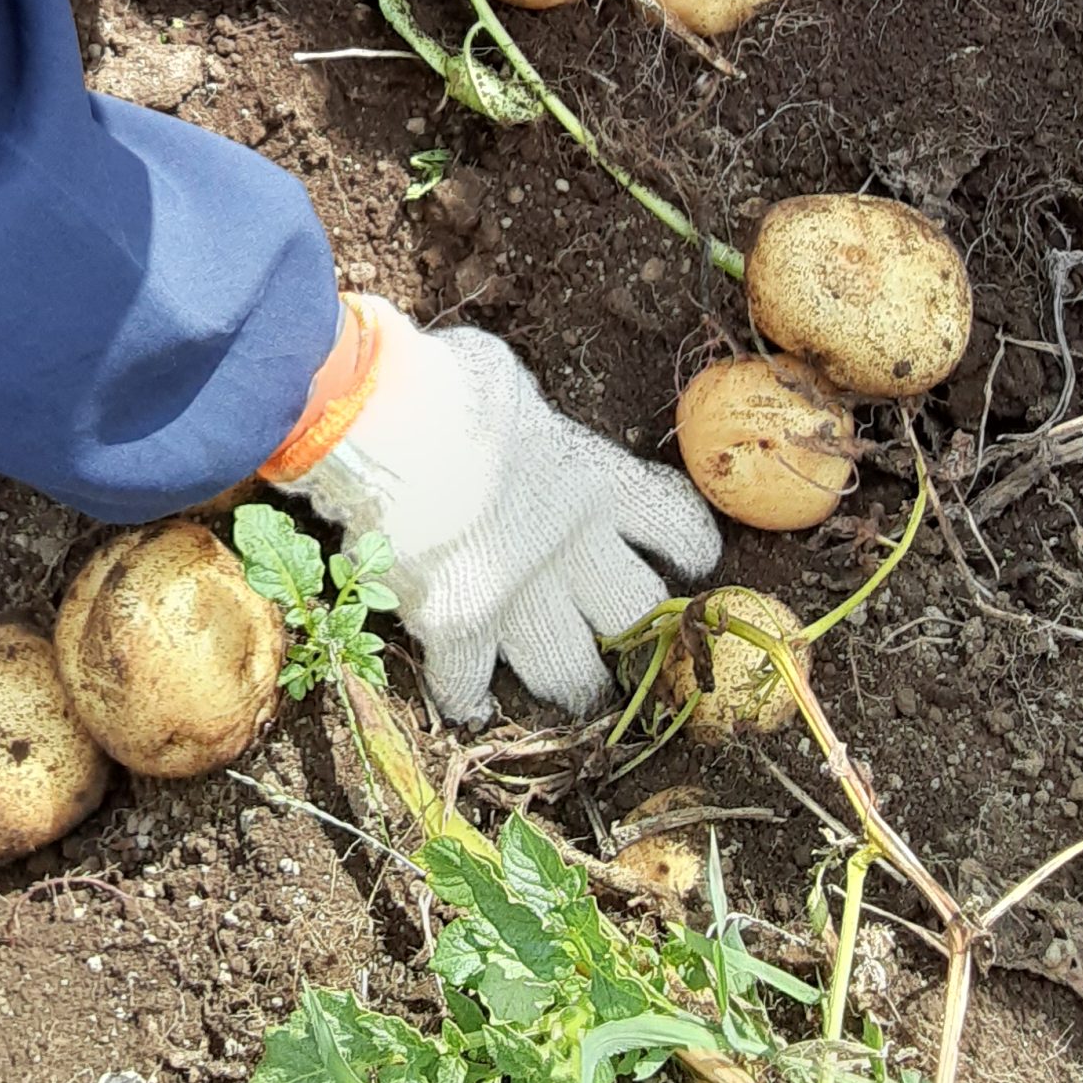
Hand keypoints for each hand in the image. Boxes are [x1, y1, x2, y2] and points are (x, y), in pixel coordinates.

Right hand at [280, 298, 719, 722]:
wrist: (392, 429)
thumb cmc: (447, 385)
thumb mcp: (504, 381)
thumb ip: (524, 417)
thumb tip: (505, 413)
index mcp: (593, 481)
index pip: (675, 525)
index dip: (688, 547)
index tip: (690, 559)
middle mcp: (570, 549)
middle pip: (635, 615)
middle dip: (633, 630)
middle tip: (620, 635)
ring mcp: (517, 596)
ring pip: (568, 673)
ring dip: (567, 679)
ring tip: (564, 685)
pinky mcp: (458, 628)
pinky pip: (466, 686)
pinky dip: (465, 696)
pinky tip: (467, 701)